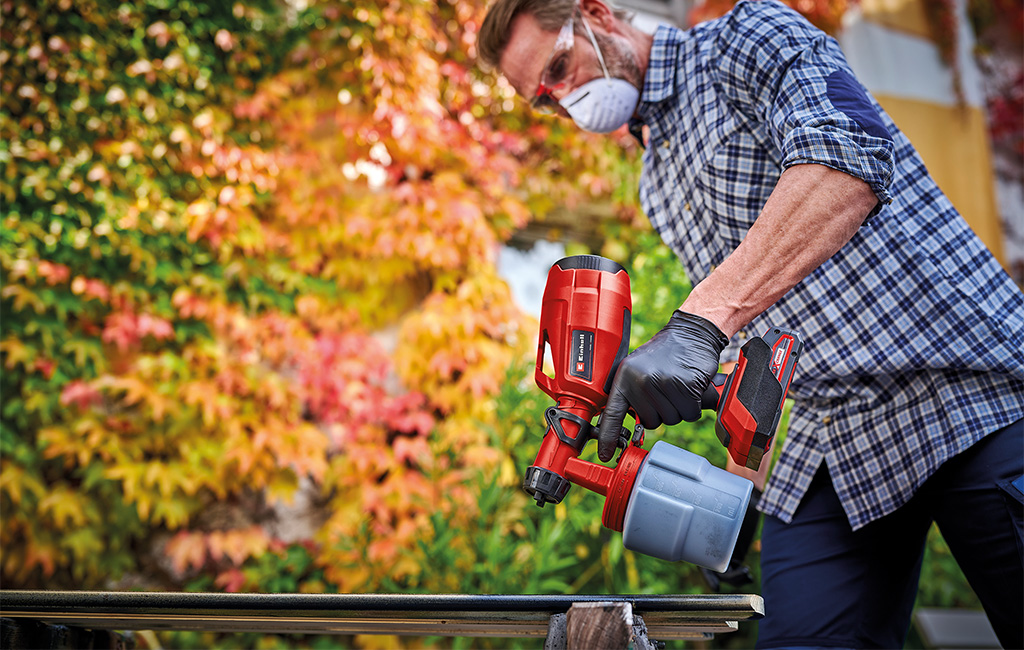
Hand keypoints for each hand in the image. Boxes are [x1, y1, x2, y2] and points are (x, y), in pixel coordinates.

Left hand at [596, 310, 727, 461]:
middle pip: (653, 422)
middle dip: (663, 411)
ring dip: (680, 408)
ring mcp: (664, 382)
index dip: (609, 436)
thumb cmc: (665, 354)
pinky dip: (695, 405)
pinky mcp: (686, 385)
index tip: (607, 454)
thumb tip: (625, 424)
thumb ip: (631, 395)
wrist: (690, 333)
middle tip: (667, 390)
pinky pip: (691, 413)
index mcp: (625, 377)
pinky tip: (691, 387)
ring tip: (678, 385)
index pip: (613, 414)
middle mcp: (641, 381)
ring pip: (673, 419)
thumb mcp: (638, 369)